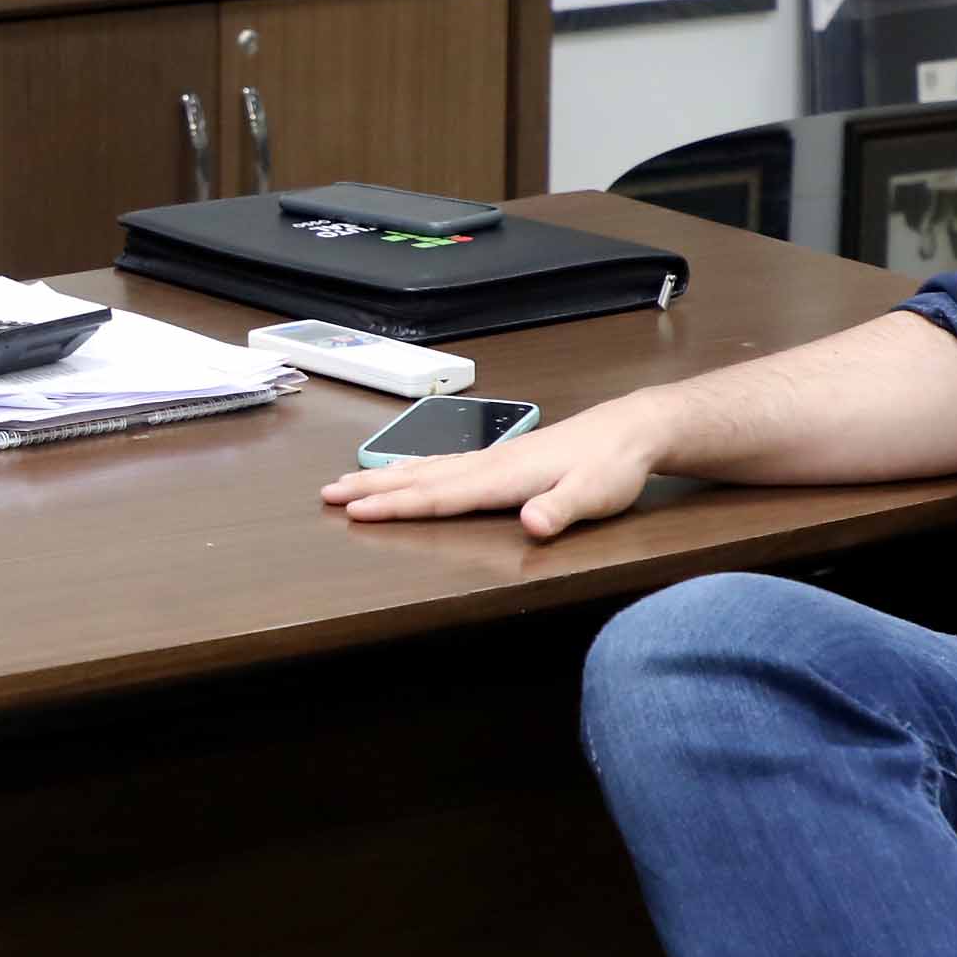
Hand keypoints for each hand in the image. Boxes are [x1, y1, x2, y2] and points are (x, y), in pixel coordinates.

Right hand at [317, 395, 665, 541]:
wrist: (630, 431)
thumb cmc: (612, 466)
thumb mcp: (595, 494)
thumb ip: (561, 510)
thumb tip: (533, 525)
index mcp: (502, 477)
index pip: (439, 495)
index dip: (396, 506)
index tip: (355, 513)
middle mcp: (488, 464)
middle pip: (418, 478)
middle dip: (371, 488)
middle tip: (326, 494)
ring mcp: (491, 459)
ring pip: (425, 469)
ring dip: (384, 477)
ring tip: (346, 482)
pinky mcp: (499, 459)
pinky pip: (442, 465)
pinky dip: (412, 469)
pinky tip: (402, 473)